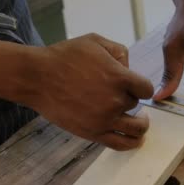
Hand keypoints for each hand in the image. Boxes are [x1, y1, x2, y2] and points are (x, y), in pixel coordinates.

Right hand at [28, 33, 153, 150]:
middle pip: (136, 105)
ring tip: (139, 122)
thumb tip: (128, 66)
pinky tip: (135, 139)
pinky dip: (131, 143)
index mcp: (119, 77)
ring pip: (135, 129)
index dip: (142, 87)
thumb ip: (119, 50)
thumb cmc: (64, 57)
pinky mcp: (92, 133)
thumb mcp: (94, 41)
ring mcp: (104, 119)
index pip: (146, 89)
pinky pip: (120, 144)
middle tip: (121, 97)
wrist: (38, 77)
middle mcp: (115, 100)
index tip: (136, 87)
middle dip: (131, 100)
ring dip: (140, 125)